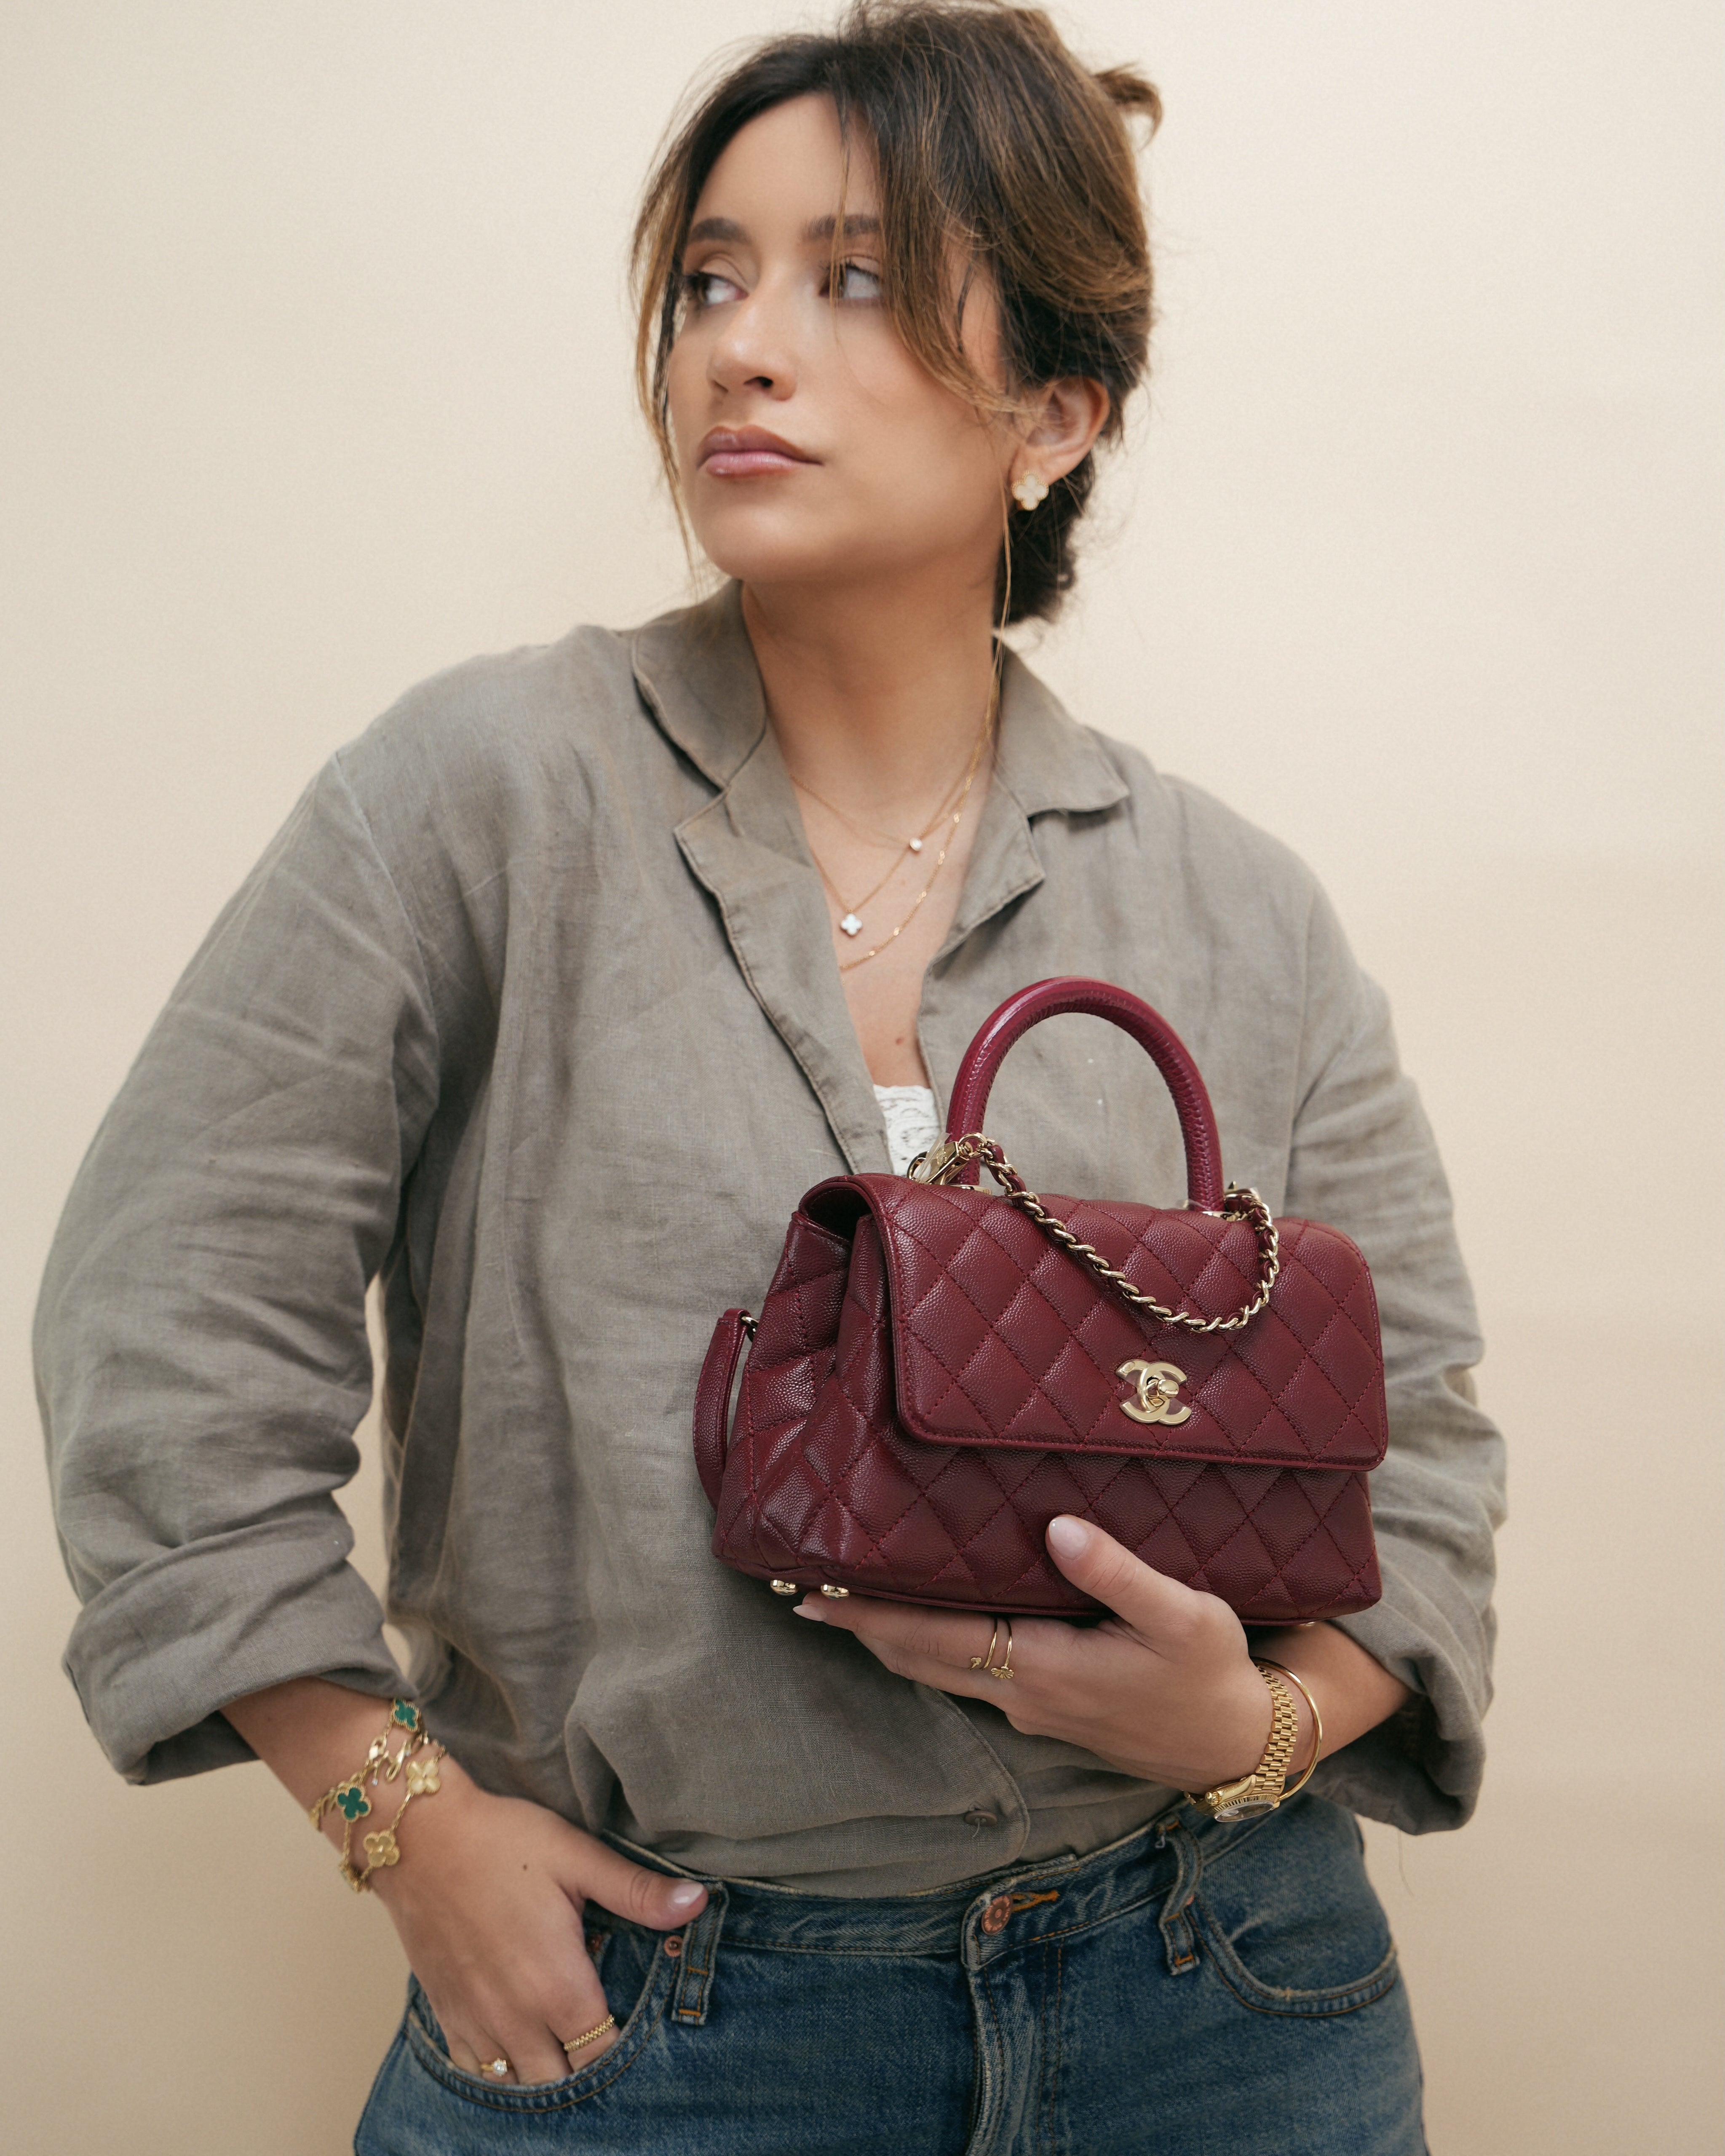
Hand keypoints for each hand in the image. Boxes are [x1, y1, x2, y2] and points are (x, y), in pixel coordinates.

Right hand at [367, 1771, 706, 2085]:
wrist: (418, 1836)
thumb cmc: (501, 1839)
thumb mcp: (577, 1856)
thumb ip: (637, 1890)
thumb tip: (697, 1902)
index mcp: (556, 1984)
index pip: (601, 2054)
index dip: (622, 2050)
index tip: (635, 2029)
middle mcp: (515, 2017)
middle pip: (561, 2081)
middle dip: (585, 2068)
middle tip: (603, 2037)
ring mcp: (476, 2021)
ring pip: (517, 2085)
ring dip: (543, 2075)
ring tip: (564, 2048)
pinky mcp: (446, 2014)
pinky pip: (476, 2072)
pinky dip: (500, 2071)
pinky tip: (517, 2048)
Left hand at [795, 1514, 1275, 1791]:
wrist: (1238, 1741)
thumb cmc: (1212, 1672)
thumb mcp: (1183, 1615)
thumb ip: (1120, 1573)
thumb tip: (1060, 1530)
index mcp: (1047, 1668)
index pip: (937, 1637)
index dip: (874, 1616)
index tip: (819, 1594)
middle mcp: (1025, 1696)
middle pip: (919, 1660)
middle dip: (859, 1629)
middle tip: (801, 1595)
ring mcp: (1032, 1710)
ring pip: (937, 1673)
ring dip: (887, 1641)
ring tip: (839, 1607)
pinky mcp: (1046, 1710)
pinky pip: (967, 1677)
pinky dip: (928, 1650)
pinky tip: (919, 1627)